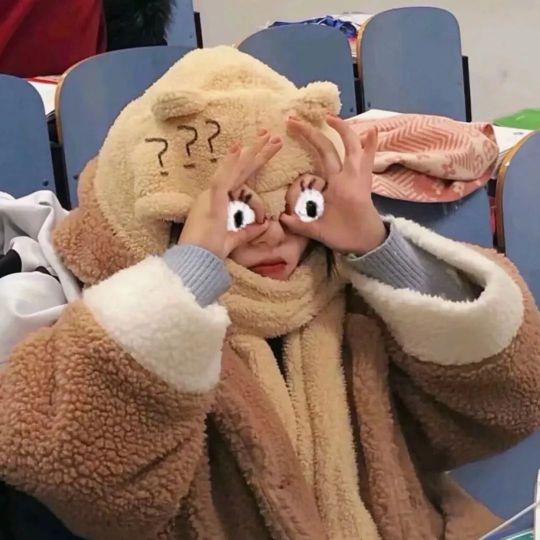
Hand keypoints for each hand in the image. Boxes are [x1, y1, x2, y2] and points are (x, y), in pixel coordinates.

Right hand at [179, 131, 281, 258]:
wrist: (194, 262)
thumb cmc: (209, 253)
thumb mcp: (233, 240)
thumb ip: (247, 232)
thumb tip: (262, 226)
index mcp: (220, 201)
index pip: (241, 178)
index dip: (254, 163)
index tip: (267, 149)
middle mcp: (214, 194)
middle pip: (240, 169)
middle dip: (257, 152)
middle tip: (272, 136)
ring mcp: (212, 196)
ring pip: (234, 169)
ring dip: (250, 152)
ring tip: (265, 135)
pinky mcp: (211, 202)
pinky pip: (222, 179)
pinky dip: (230, 163)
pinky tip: (239, 148)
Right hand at [280, 115, 385, 254]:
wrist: (371, 242)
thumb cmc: (347, 236)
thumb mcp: (322, 233)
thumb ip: (301, 225)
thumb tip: (281, 218)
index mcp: (340, 184)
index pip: (324, 153)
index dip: (309, 136)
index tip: (294, 124)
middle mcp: (351, 175)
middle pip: (335, 145)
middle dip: (315, 130)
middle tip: (296, 120)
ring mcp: (360, 176)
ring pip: (356, 146)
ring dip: (345, 130)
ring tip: (331, 118)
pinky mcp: (365, 181)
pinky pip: (369, 158)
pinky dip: (370, 144)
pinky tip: (372, 131)